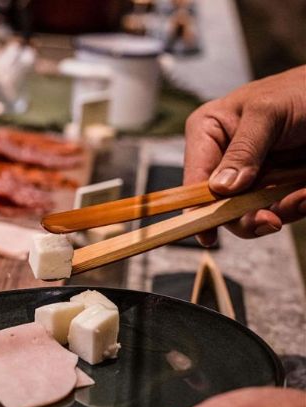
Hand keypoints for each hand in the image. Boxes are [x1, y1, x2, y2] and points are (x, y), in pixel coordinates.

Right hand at [183, 65, 305, 245]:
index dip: (196, 207)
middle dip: (245, 216)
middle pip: (219, 204)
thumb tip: (220, 188)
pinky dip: (296, 205)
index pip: (194, 177)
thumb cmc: (299, 91)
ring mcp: (251, 175)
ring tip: (302, 197)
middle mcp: (224, 158)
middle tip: (269, 221)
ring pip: (250, 212)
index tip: (206, 234)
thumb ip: (243, 149)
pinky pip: (279, 208)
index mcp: (208, 133)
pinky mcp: (276, 185)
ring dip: (279, 211)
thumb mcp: (267, 113)